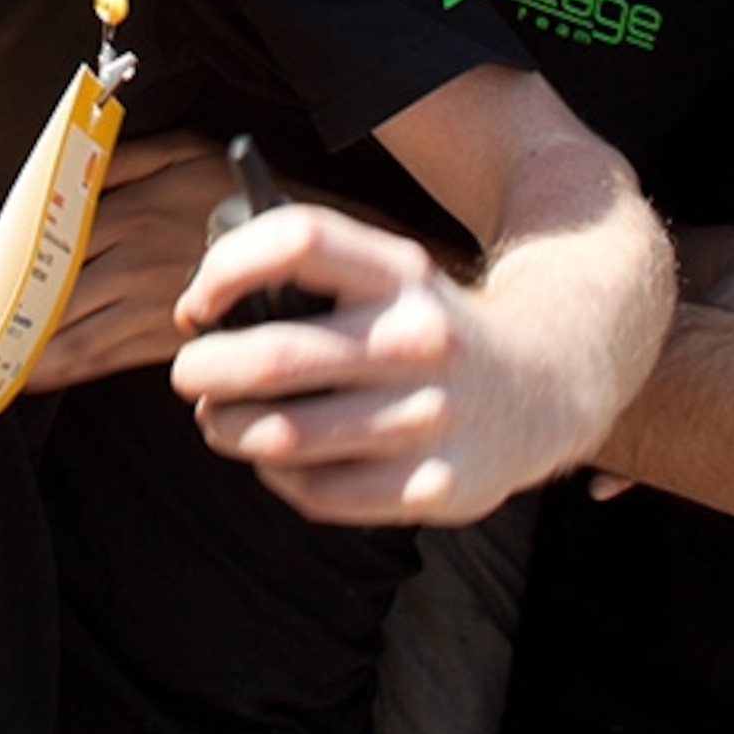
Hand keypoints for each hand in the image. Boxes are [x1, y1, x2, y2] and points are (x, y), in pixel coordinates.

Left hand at [24, 133, 234, 390]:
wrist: (298, 256)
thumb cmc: (234, 196)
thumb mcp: (182, 152)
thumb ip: (123, 157)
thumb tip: (72, 162)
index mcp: (128, 209)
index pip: (48, 240)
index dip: (6, 267)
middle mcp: (129, 259)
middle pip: (49, 291)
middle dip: (2, 315)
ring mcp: (145, 303)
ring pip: (68, 332)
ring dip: (20, 352)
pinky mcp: (163, 339)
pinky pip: (99, 358)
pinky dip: (59, 371)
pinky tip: (29, 380)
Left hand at [170, 203, 572, 527]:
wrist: (544, 385)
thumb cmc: (426, 328)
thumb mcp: (390, 274)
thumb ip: (309, 274)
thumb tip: (200, 308)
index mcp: (400, 272)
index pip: (298, 241)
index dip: (226, 268)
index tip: (198, 304)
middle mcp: (418, 340)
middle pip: (277, 356)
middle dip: (205, 369)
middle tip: (189, 375)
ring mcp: (430, 417)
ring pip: (285, 436)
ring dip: (228, 429)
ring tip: (220, 420)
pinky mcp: (435, 486)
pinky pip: (320, 492)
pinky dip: (277, 477)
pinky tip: (279, 461)